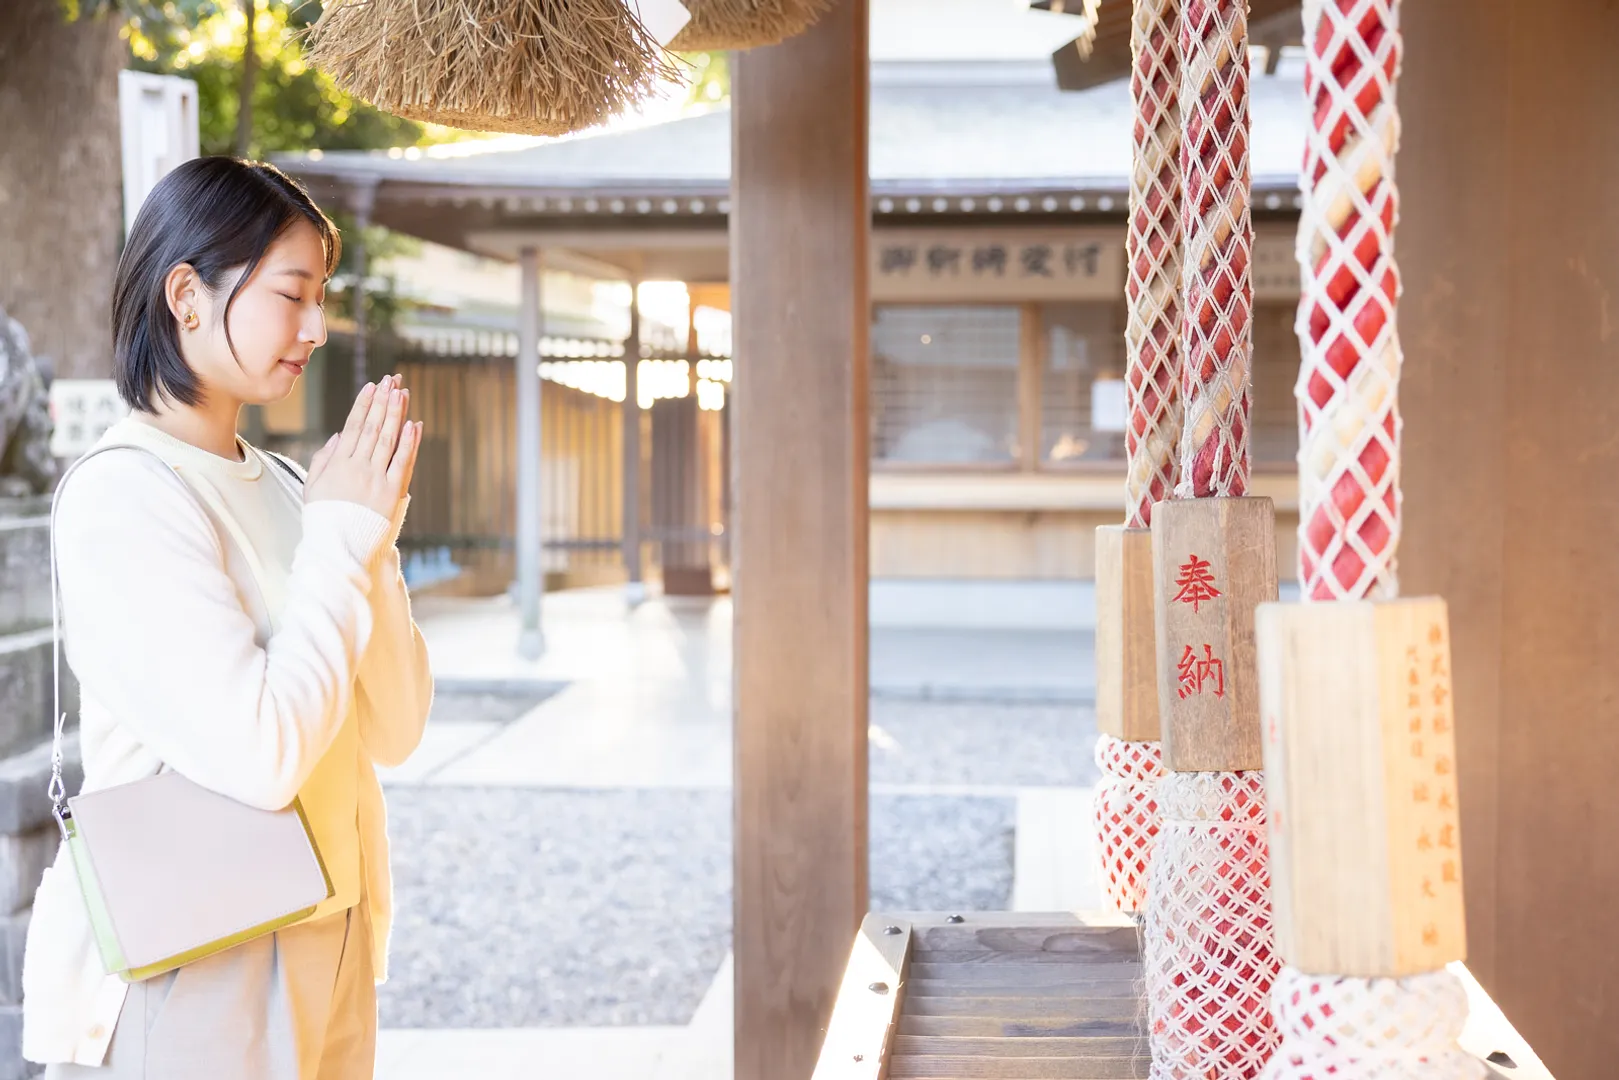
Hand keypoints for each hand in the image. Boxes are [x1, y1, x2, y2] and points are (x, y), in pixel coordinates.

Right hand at [305, 374, 421, 517]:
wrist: (337, 547)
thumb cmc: (324, 517)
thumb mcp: (313, 486)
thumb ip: (324, 459)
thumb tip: (340, 436)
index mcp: (338, 463)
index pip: (353, 426)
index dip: (364, 404)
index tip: (372, 386)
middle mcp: (358, 467)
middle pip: (374, 427)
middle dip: (383, 401)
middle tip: (391, 380)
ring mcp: (376, 479)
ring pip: (388, 440)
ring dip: (396, 414)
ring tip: (402, 393)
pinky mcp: (392, 492)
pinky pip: (402, 463)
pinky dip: (409, 443)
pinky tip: (413, 425)